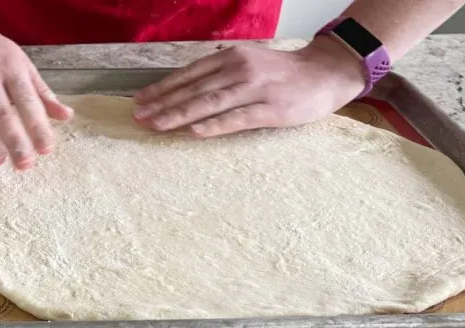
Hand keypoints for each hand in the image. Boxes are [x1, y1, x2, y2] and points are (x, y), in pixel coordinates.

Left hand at [133, 37, 366, 136]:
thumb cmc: (283, 74)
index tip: (140, 100)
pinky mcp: (270, 110)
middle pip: (193, 90)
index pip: (188, 75)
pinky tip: (193, 132)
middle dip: (162, 104)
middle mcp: (239, 71)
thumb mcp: (249, 64)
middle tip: (138, 117)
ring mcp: (254, 90)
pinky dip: (213, 125)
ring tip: (156, 125)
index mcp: (231, 59)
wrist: (325, 72)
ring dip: (178, 114)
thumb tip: (188, 90)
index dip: (162, 88)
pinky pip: (236, 118)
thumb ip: (221, 74)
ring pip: (209, 103)